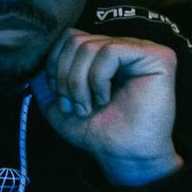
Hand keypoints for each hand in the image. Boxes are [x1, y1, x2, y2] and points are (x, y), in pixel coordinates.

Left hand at [32, 31, 182, 186]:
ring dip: (78, 82)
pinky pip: (111, 51)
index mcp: (103, 54)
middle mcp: (123, 46)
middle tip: (73, 105)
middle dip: (64, 76)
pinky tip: (104, 98)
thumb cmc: (97, 131)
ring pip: (90, 45)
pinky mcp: (158, 56)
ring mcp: (141, 49)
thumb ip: (44, 82)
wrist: (122, 155)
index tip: (58, 95)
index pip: (69, 37)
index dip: (54, 63)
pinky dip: (98, 78)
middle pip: (75, 40)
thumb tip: (33, 62)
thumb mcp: (58, 105)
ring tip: (87, 106)